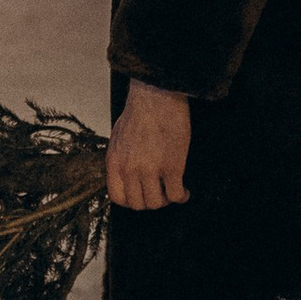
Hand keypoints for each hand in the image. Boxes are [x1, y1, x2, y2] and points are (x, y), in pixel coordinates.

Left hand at [107, 79, 190, 208]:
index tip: (140, 197)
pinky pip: (176, 195)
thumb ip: (120, 158)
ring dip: (166, 200)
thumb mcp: (118, 137)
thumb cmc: (140, 111)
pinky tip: (185, 191)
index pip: (117, 197)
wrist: (156, 96)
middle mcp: (130, 169)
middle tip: (160, 193)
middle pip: (138, 204)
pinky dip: (182, 197)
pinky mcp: (172, 166)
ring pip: (156, 203)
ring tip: (172, 191)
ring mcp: (150, 169)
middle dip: (150, 201)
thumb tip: (126, 173)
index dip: (130, 201)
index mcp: (115, 161)